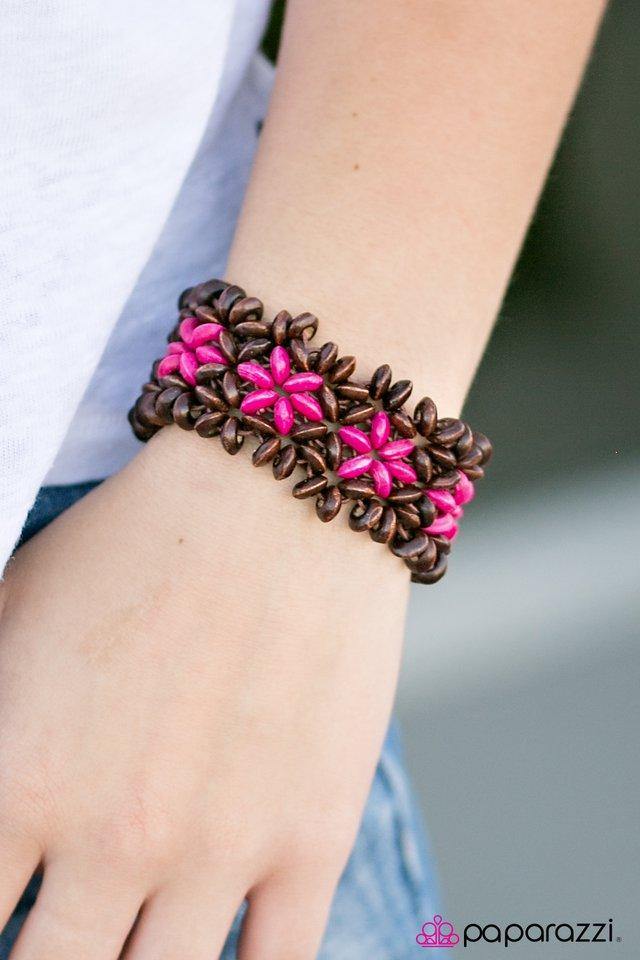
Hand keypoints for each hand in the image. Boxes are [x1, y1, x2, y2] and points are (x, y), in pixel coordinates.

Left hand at [0, 427, 406, 958]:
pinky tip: (209, 954)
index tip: (10, 902)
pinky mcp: (312, 838)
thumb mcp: (10, 609)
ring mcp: (220, 850)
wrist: (282, 491)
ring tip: (126, 935)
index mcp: (16, 779)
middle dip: (43, 957)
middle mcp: (112, 837)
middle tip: (60, 922)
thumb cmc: (139, 539)